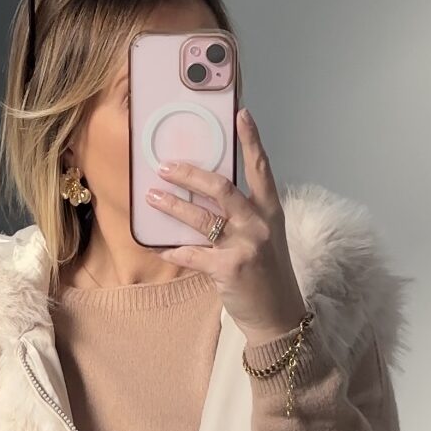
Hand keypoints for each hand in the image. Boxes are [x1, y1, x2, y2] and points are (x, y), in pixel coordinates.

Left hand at [145, 107, 307, 344]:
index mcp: (270, 212)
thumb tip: (208, 198)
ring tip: (152, 198)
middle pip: (222, 188)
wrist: (278, 316)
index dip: (252, 140)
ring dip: (173, 207)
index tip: (241, 114)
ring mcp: (245, 245)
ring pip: (202, 218)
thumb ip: (244, 217)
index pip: (262, 169)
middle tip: (165, 166)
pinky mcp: (229, 268)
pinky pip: (193, 254)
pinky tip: (159, 247)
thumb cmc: (268, 276)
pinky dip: (174, 250)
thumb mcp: (265, 239)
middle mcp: (260, 224)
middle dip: (191, 174)